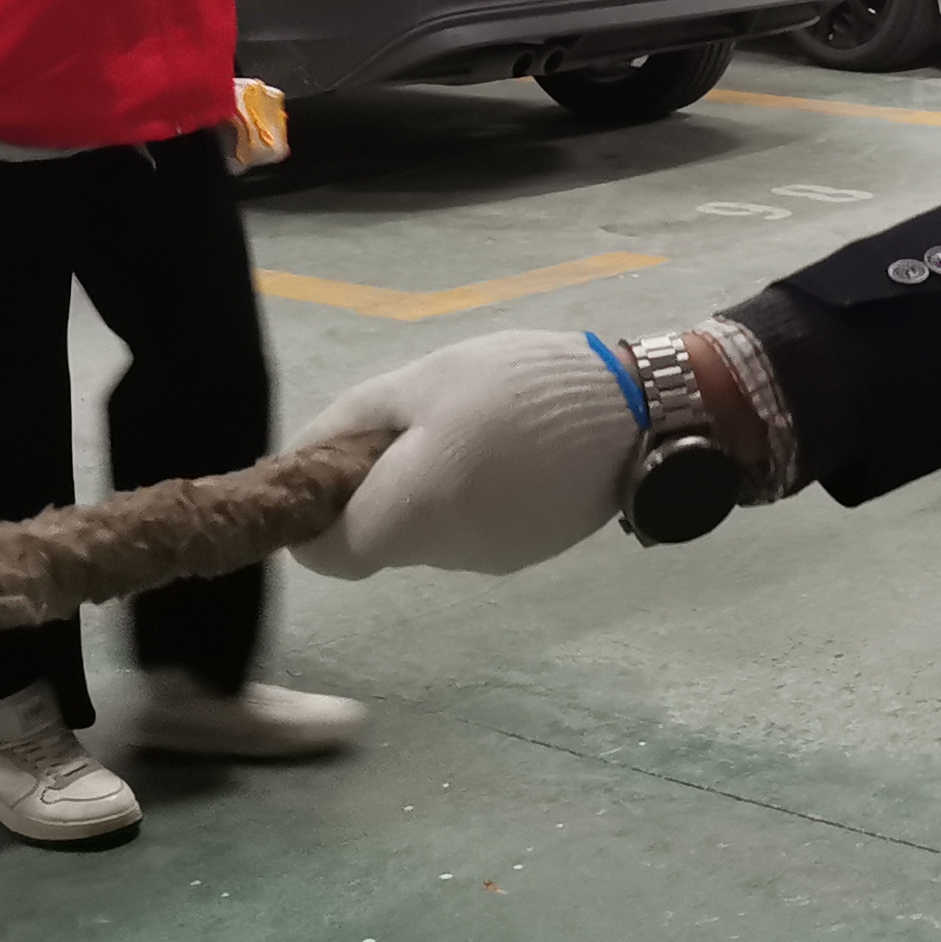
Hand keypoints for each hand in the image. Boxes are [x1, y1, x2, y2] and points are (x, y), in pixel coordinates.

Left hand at [289, 331, 641, 575]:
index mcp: (410, 513)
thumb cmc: (519, 387)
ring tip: (473, 433)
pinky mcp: (527, 554)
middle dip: (377, 492)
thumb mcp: (422, 380)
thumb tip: (300, 463)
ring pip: (426, 536)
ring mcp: (489, 560)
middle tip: (415, 428)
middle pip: (378, 541)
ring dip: (428, 494)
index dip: (314, 519)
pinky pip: (472, 532)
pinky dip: (472, 501)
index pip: (325, 555)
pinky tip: (510, 456)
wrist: (640, 413)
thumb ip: (347, 425)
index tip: (335, 470)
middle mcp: (444, 555)